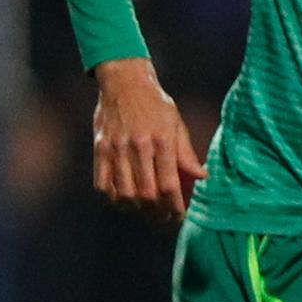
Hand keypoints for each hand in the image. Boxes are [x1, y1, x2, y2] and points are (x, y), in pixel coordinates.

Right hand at [93, 58, 206, 221]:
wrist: (124, 83)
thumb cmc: (156, 104)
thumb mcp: (177, 124)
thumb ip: (186, 153)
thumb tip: (203, 177)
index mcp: (161, 140)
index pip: (168, 184)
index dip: (174, 205)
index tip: (180, 215)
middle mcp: (138, 146)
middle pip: (146, 193)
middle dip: (157, 212)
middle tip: (165, 218)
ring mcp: (115, 149)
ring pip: (124, 193)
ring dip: (136, 210)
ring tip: (147, 213)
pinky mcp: (99, 149)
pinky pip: (102, 184)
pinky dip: (113, 198)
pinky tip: (125, 202)